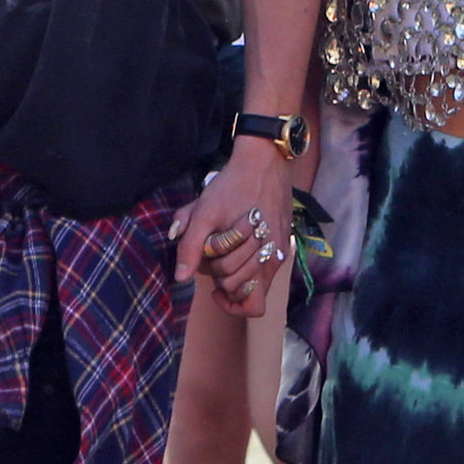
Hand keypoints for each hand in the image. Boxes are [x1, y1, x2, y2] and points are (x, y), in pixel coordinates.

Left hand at [170, 137, 291, 316]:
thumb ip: (190, 246)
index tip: (213, 289)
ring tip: (224, 254)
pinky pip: (267, 269)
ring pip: (258, 283)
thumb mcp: (204, 212)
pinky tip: (237, 250)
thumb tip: (181, 277)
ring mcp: (279, 251)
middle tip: (212, 260)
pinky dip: (251, 267)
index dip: (226, 298)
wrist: (264, 161)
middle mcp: (273, 259)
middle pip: (245, 290)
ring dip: (237, 275)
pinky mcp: (282, 241)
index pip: (247, 302)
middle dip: (224, 281)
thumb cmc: (232, 185)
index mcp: (257, 255)